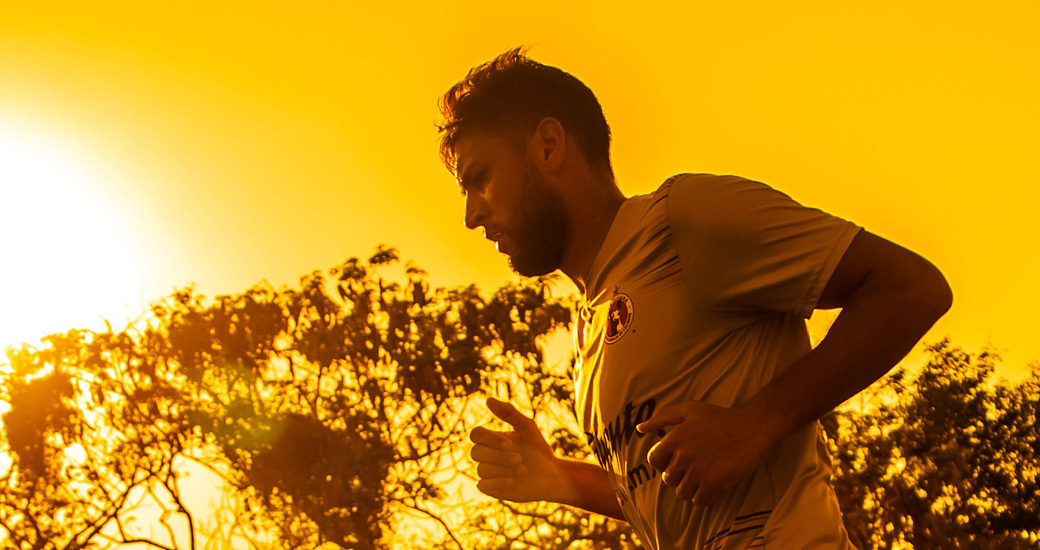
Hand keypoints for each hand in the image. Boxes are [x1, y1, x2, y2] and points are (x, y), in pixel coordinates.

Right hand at [469, 397, 562, 501]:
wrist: (552, 475)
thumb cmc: (539, 450)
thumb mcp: (527, 427)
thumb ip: (509, 413)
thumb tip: (488, 399)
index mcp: (492, 439)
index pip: (476, 435)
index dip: (490, 439)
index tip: (510, 443)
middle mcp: (487, 455)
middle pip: (476, 452)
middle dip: (498, 456)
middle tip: (520, 459)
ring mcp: (489, 473)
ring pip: (482, 469)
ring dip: (503, 469)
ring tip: (523, 469)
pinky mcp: (493, 489)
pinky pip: (482, 485)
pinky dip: (497, 482)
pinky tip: (512, 482)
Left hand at [636, 401, 777, 505]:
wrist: (751, 428)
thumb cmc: (719, 417)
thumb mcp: (689, 409)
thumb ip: (662, 417)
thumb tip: (640, 429)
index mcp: (674, 439)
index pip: (654, 461)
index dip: (662, 462)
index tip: (674, 460)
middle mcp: (683, 457)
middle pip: (667, 479)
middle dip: (677, 475)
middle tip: (691, 468)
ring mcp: (698, 473)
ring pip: (682, 493)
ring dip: (689, 488)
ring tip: (701, 477)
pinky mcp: (714, 485)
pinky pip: (698, 502)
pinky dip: (702, 497)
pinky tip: (710, 486)